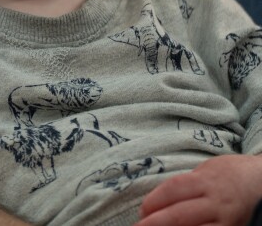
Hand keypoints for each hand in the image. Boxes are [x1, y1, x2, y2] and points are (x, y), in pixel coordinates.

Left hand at [137, 155, 261, 225]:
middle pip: (181, 214)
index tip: (142, 211)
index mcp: (204, 181)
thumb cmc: (223, 175)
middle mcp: (215, 201)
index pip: (173, 190)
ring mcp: (226, 219)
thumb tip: (151, 207)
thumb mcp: (200, 173)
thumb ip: (180, 188)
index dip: (154, 201)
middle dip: (156, 223)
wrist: (257, 181)